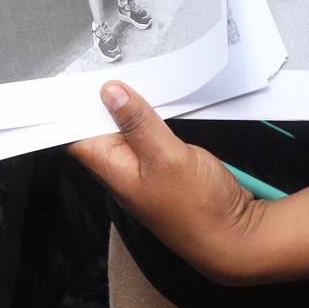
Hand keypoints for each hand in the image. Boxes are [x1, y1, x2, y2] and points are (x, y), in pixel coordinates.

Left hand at [68, 80, 279, 284]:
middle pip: (100, 129)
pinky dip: (149, 119)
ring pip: (126, 131)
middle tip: (109, 70)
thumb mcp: (167, 156)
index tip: (76, 78)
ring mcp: (144, 169)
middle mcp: (122, 170)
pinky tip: (154, 103)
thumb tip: (110, 92)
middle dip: (101, 101)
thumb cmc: (199, 208)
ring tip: (131, 78)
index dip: (73, 108)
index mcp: (112, 169)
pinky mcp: (165, 166)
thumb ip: (138, 123)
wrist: (235, 238)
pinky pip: (148, 137)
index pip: (76, 135)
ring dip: (128, 108)